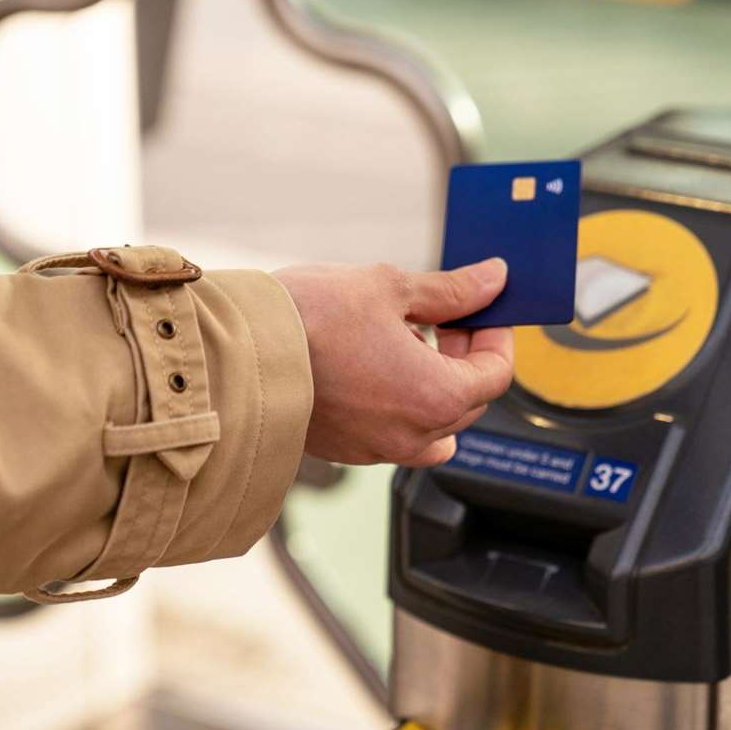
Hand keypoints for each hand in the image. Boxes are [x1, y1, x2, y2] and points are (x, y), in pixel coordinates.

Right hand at [272, 259, 513, 466]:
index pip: (496, 373)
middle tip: (442, 315)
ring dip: (432, 382)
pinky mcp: (345, 450)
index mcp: (437, 397)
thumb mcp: (389, 288)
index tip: (482, 308)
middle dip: (463, 355)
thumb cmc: (309, 320)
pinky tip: (369, 362)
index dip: (495, 334)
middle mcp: (415, 436)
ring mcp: (378, 449)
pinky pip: (393, 432)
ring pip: (432, 422)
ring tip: (402, 339)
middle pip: (468, 400)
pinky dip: (398, 401)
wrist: (233, 356)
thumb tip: (494, 279)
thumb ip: (450, 291)